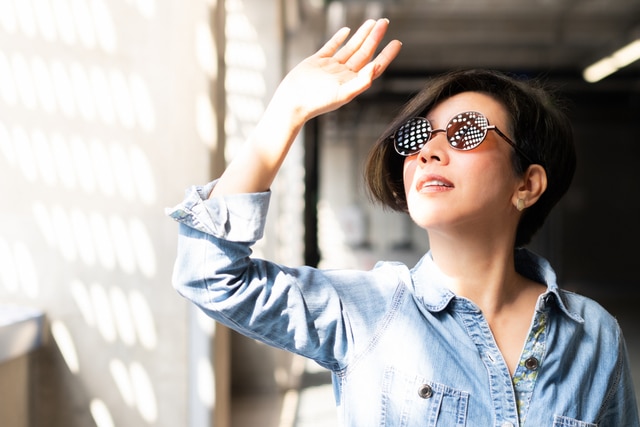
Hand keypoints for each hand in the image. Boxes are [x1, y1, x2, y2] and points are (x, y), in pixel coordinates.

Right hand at [272, 18, 401, 121]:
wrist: (292, 101)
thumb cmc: (317, 103)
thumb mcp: (343, 94)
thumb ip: (361, 81)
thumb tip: (376, 67)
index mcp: (352, 83)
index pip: (374, 66)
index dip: (386, 54)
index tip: (397, 42)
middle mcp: (344, 74)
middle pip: (364, 53)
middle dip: (375, 37)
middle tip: (385, 22)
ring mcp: (331, 67)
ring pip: (350, 48)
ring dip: (361, 35)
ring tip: (372, 22)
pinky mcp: (317, 61)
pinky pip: (331, 47)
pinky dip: (339, 38)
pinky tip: (347, 31)